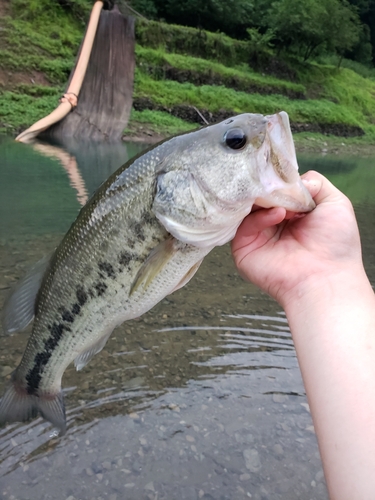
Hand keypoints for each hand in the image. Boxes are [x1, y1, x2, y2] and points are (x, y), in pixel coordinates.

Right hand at [231, 171, 361, 307]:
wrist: (325, 278)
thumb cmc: (336, 246)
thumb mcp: (336, 203)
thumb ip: (316, 183)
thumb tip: (292, 180)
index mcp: (294, 215)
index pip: (278, 190)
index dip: (281, 182)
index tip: (285, 177)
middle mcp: (274, 225)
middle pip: (261, 198)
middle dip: (270, 190)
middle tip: (281, 188)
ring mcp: (258, 237)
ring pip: (249, 209)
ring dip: (265, 201)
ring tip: (283, 204)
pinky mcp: (245, 249)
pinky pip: (244, 226)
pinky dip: (260, 217)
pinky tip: (279, 216)